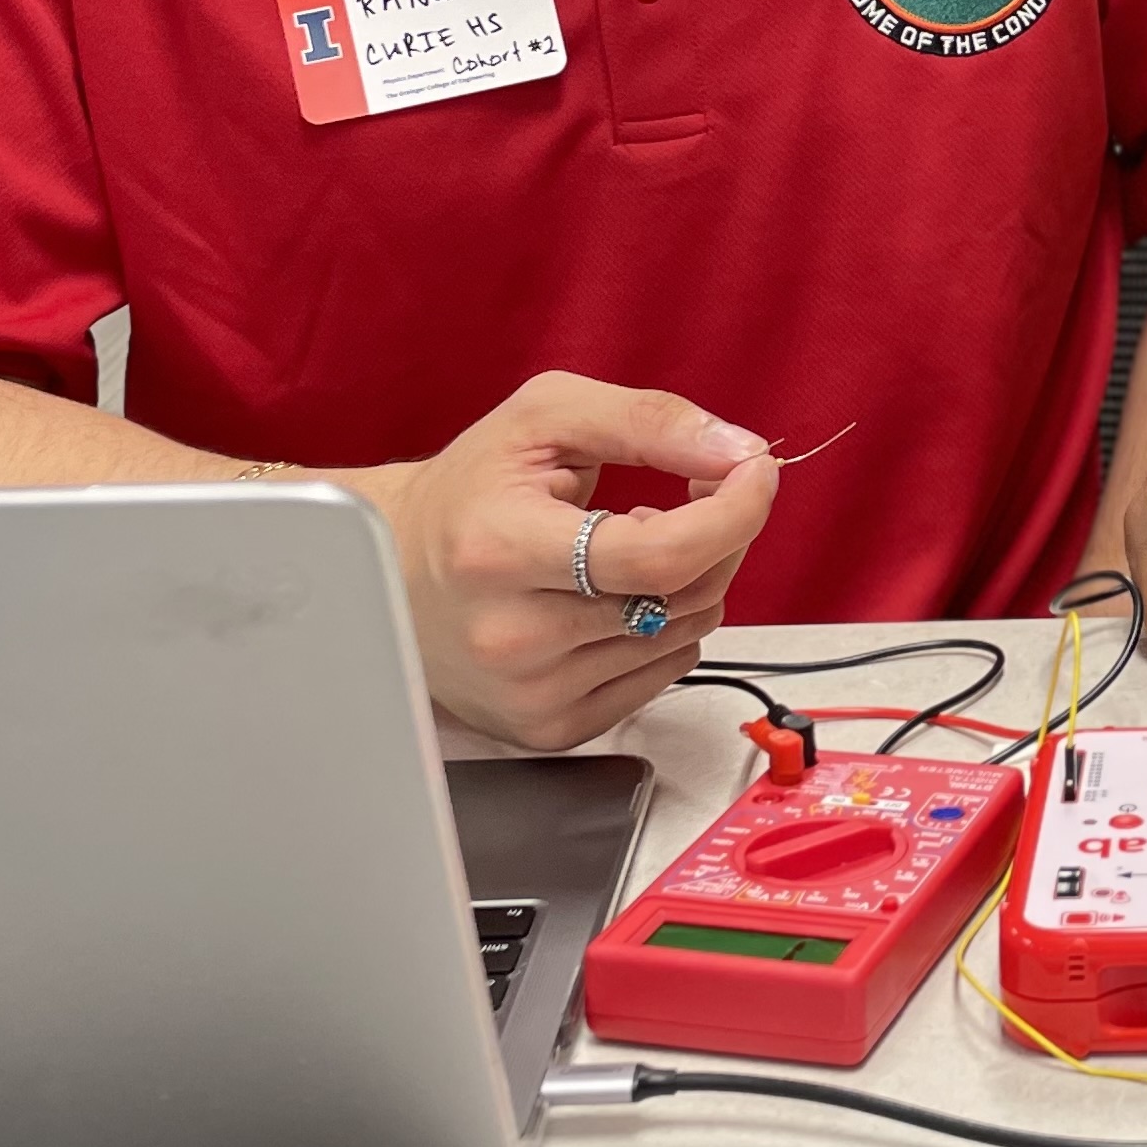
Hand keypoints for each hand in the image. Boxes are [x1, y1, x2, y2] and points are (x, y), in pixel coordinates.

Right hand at [348, 372, 780, 750]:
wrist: (391, 568)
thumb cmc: (471, 490)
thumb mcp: (547, 418)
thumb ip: (650, 421)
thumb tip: (739, 452)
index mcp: (501, 550)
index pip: (659, 554)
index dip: (732, 511)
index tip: (755, 471)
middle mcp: (512, 635)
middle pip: (683, 595)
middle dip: (720, 533)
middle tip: (691, 493)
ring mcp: (531, 693)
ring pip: (685, 634)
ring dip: (690, 578)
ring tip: (625, 544)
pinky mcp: (550, 727)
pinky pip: (665, 672)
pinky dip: (666, 624)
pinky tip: (614, 594)